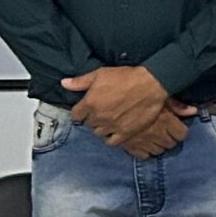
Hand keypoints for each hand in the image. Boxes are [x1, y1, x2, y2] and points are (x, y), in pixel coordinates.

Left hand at [64, 67, 192, 157]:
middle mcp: (98, 117)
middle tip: (101, 112)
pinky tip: (114, 131)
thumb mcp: (101, 74)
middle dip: (92, 118)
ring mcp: (112, 126)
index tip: (86, 108)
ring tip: (108, 121)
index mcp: (90, 103)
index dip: (81, 111)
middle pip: (88, 124)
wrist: (151, 84)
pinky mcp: (125, 133)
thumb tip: (64, 84)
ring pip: (98, 133)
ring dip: (101, 128)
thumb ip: (80, 81)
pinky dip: (110, 138)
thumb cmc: (126, 77)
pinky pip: (111, 142)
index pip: (76, 114)